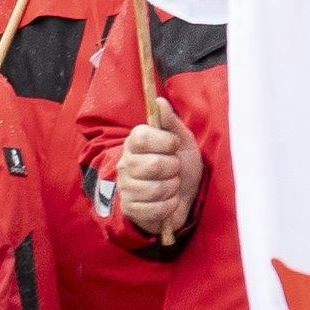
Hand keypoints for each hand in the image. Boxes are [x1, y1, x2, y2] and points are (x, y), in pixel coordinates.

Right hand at [116, 100, 204, 235]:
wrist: (183, 197)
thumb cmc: (181, 166)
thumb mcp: (182, 141)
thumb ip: (170, 122)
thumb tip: (159, 100)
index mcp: (135, 143)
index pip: (143, 137)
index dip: (166, 142)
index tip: (173, 146)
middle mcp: (125, 163)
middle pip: (154, 165)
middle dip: (174, 168)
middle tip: (174, 169)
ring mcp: (125, 187)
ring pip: (156, 188)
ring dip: (173, 188)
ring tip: (172, 185)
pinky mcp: (130, 209)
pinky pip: (155, 209)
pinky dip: (170, 206)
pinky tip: (169, 201)